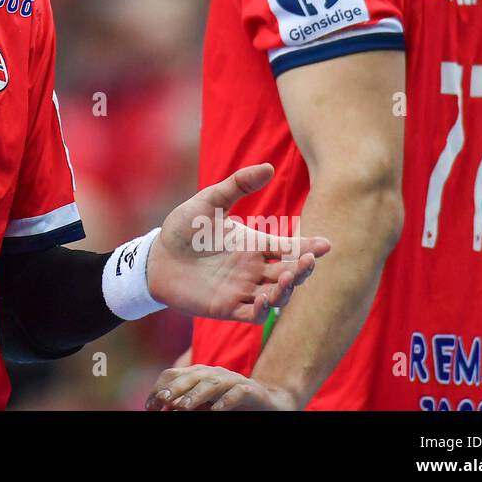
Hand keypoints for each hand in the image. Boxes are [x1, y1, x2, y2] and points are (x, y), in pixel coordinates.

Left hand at [145, 163, 330, 320]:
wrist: (156, 256)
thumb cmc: (184, 228)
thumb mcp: (210, 201)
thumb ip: (238, 185)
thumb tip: (268, 167)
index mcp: (255, 244)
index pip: (289, 247)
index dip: (309, 247)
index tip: (325, 244)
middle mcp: (254, 269)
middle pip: (290, 272)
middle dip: (303, 268)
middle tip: (308, 261)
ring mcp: (242, 289)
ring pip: (277, 295)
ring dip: (286, 289)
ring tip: (287, 276)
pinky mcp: (227, 307)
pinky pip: (253, 314)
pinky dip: (263, 310)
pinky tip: (266, 299)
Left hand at [145, 365, 296, 410]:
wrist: (268, 401)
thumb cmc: (231, 402)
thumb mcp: (205, 402)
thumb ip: (186, 402)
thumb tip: (164, 406)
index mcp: (200, 374)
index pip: (174, 374)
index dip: (160, 387)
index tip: (149, 406)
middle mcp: (214, 373)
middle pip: (191, 375)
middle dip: (175, 388)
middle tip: (162, 400)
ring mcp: (233, 380)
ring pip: (212, 383)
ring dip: (196, 394)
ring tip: (183, 406)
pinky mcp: (250, 391)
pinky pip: (237, 394)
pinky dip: (225, 401)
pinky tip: (216, 411)